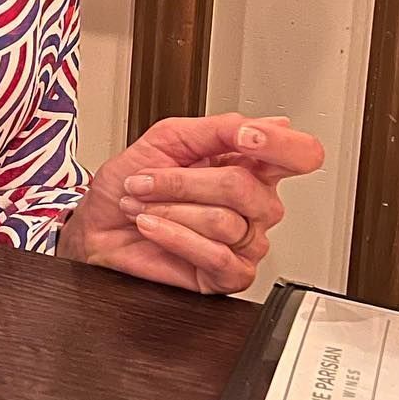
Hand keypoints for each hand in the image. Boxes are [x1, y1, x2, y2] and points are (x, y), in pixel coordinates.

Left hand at [58, 113, 324, 294]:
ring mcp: (246, 241)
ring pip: (225, 222)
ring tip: (144, 205)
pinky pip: (216, 256)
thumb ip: (220, 128)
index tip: (247, 137)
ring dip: (171, 208)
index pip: (299, 154)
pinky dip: (174, 236)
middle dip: (184, 182)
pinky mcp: (231, 275)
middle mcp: (254, 204)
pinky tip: (152, 226)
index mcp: (247, 164)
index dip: (282, 145)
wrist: (99, 224)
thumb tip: (271, 124)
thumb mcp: (169, 138)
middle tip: (148, 180)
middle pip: (246, 188)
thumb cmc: (132, 181)